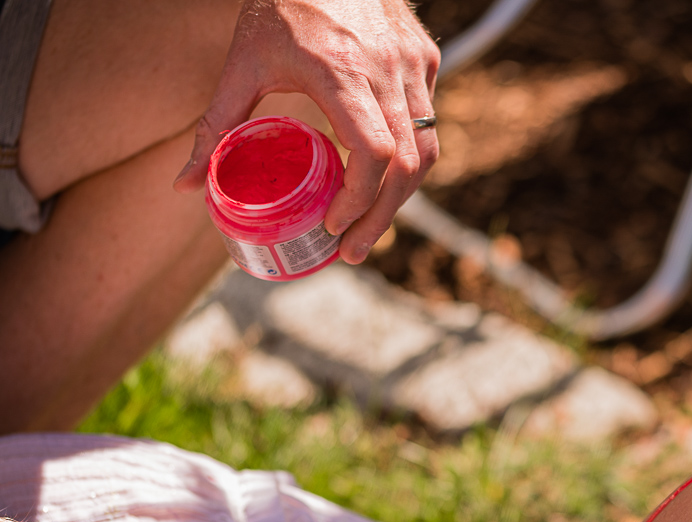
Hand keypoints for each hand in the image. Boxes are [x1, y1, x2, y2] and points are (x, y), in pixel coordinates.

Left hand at [173, 0, 439, 264]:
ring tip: (370, 225)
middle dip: (381, 217)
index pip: (374, 155)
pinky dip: (409, 159)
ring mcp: (414, 64)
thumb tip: (186, 186)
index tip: (333, 225)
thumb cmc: (280, 4)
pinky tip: (383, 179)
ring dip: (401, 196)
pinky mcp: (425, 58)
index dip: (361, 201)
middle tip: (352, 249)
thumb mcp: (242, 63)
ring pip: (427, 149)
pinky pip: (428, 123)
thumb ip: (215, 125)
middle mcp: (388, 70)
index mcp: (342, 71)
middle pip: (407, 166)